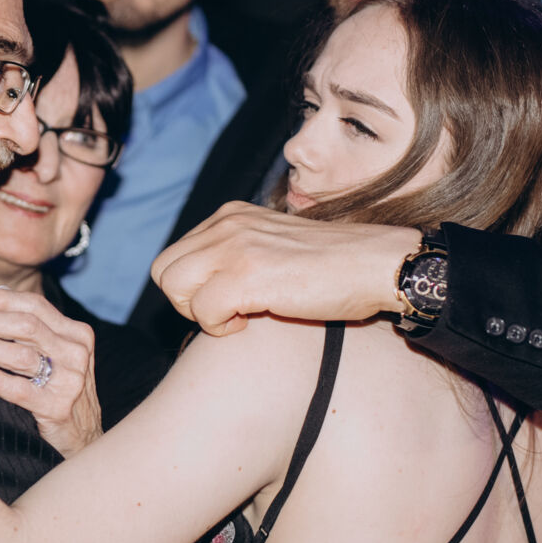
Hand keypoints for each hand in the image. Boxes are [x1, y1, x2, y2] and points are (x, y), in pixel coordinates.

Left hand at [0, 287, 101, 458]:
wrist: (83, 438)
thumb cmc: (61, 389)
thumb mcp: (56, 352)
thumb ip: (34, 324)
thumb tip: (0, 290)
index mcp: (76, 334)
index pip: (36, 306)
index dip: (1, 299)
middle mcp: (76, 353)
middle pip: (27, 326)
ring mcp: (70, 381)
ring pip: (22, 355)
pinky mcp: (58, 408)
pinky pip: (19, 390)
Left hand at [151, 202, 418, 335]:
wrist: (377, 265)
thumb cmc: (333, 266)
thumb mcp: (275, 245)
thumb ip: (239, 254)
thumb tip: (207, 286)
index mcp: (231, 216)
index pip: (175, 255)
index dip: (193, 288)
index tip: (225, 300)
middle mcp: (228, 224)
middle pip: (164, 271)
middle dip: (187, 301)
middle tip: (224, 314)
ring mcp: (236, 247)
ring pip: (173, 287)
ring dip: (199, 313)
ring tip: (235, 317)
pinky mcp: (248, 275)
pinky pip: (202, 310)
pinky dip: (220, 327)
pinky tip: (250, 323)